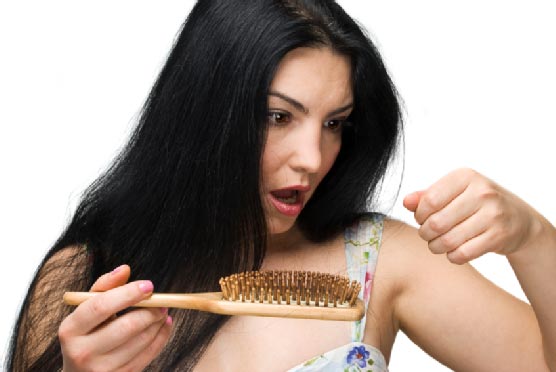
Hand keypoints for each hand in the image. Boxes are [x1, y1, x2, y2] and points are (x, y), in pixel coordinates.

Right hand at [58, 265, 171, 371]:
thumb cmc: (86, 333)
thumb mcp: (87, 309)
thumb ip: (105, 286)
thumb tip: (125, 269)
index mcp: (71, 329)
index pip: (101, 306)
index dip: (128, 294)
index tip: (148, 286)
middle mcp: (82, 352)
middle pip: (126, 326)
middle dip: (150, 311)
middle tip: (161, 301)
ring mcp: (100, 370)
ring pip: (140, 342)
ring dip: (158, 323)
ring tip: (162, 312)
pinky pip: (147, 356)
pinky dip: (161, 337)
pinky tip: (163, 325)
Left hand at [403, 168, 540, 263]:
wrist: (520, 220)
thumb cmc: (477, 204)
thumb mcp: (454, 193)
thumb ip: (427, 196)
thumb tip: (406, 202)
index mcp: (466, 177)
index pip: (429, 200)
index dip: (419, 215)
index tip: (422, 219)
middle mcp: (482, 193)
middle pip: (437, 222)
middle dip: (425, 233)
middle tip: (427, 234)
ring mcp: (493, 215)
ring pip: (448, 240)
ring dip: (436, 247)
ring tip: (437, 244)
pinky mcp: (499, 236)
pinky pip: (463, 254)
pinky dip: (452, 256)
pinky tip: (453, 252)